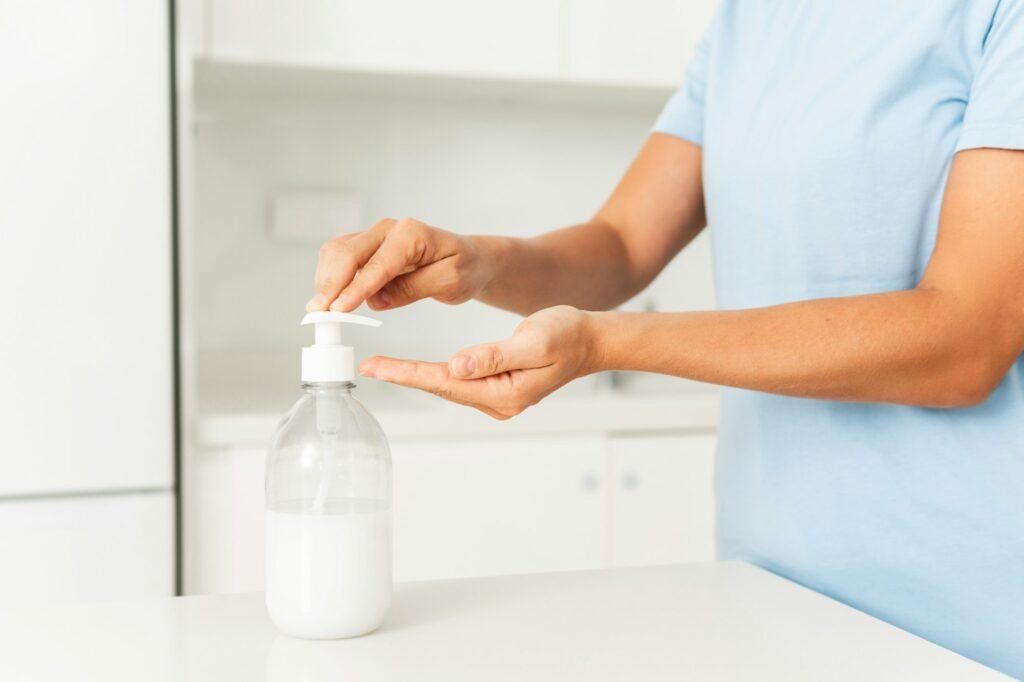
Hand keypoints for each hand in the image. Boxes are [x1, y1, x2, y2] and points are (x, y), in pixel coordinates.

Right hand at [306, 217, 492, 312]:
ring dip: (325, 280)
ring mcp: (375, 236)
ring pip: (337, 252)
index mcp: (412, 234)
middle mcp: (389, 230)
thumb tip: (376, 300)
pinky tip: (328, 299)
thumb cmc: (463, 268)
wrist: (468, 259)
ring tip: (320, 310)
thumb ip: (413, 288)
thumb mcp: (449, 282)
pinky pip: (339, 258)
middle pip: (348, 253)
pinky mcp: (367, 247)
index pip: (378, 264)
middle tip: (318, 314)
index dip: (356, 288)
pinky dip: (329, 277)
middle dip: (330, 284)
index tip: (339, 310)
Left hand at [358, 306, 599, 418]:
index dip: (407, 373)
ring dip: (416, 376)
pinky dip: (435, 374)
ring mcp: (498, 399)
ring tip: (381, 366)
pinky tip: (416, 368)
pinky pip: (459, 382)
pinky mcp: (497, 389)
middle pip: (441, 388)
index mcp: (504, 393)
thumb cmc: (568, 335)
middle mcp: (498, 403)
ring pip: (448, 386)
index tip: (376, 367)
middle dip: (404, 376)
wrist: (592, 341)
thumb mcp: (534, 340)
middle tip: (367, 366)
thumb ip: (494, 355)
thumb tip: (457, 365)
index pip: (445, 382)